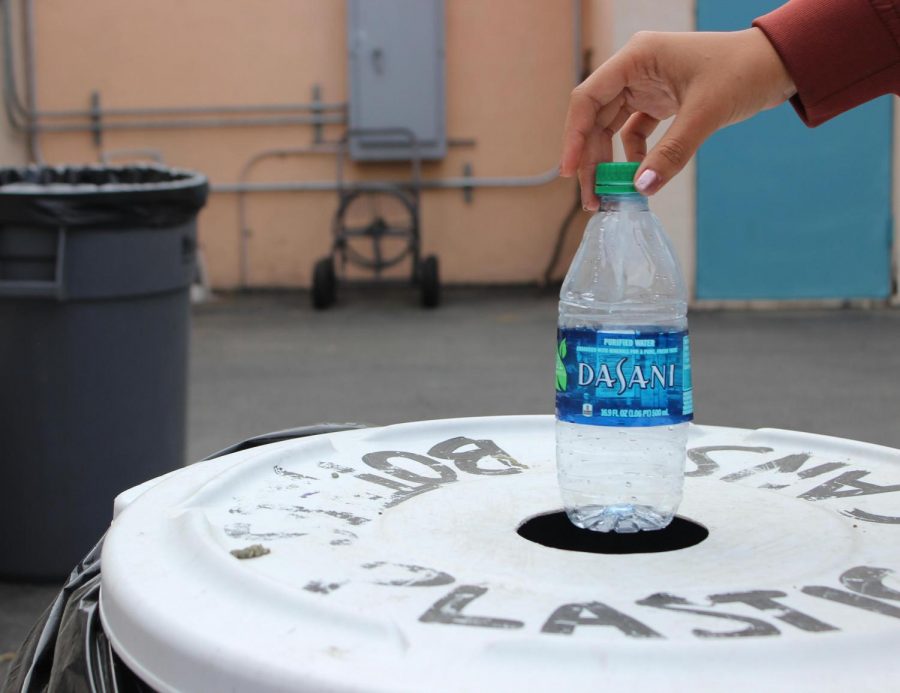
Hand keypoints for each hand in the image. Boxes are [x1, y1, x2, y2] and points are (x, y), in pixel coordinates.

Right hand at [560, 28, 794, 208]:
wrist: (781, 63)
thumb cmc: (745, 72)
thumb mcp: (707, 113)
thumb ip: (672, 152)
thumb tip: (641, 189)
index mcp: (637, 57)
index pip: (588, 99)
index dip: (574, 137)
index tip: (570, 173)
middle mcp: (635, 69)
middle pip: (595, 119)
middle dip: (591, 159)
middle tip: (592, 198)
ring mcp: (646, 85)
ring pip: (611, 128)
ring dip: (608, 162)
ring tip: (608, 196)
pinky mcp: (660, 101)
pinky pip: (634, 133)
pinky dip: (634, 157)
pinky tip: (640, 176)